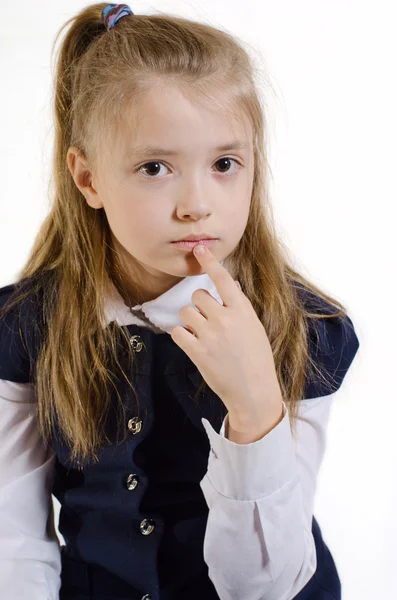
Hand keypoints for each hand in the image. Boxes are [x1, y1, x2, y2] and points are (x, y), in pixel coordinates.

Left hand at [170, 244, 282, 423]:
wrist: (254, 391)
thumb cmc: (257, 358)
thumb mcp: (254, 328)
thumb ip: (240, 307)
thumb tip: (230, 285)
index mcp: (242, 311)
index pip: (223, 279)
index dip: (210, 262)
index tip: (199, 249)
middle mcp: (226, 319)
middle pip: (198, 295)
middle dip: (199, 305)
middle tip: (207, 319)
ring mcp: (210, 336)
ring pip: (185, 312)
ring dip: (189, 320)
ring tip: (200, 333)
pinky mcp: (197, 352)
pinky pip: (178, 332)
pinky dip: (182, 336)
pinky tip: (192, 343)